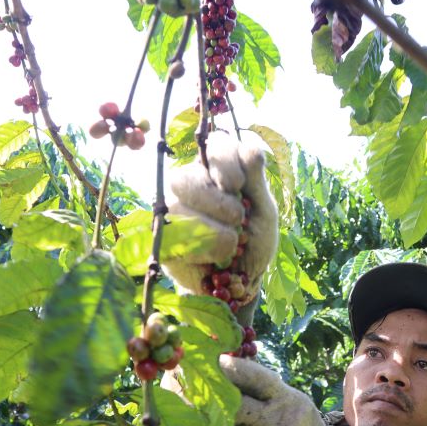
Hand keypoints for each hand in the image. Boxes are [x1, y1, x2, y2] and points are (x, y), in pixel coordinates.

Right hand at [163, 132, 277, 313]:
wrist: (244, 281)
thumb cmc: (255, 240)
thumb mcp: (264, 212)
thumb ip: (256, 182)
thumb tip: (251, 149)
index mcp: (217, 169)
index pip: (214, 144)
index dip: (224, 161)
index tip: (238, 185)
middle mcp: (189, 184)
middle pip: (186, 176)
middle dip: (215, 199)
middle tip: (237, 218)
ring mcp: (170, 212)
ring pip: (177, 208)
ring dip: (211, 228)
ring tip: (233, 243)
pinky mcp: (162, 241)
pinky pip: (172, 239)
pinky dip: (202, 248)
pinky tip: (219, 257)